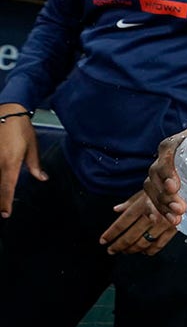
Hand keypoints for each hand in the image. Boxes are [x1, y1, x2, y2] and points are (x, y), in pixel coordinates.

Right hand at [0, 103, 46, 217]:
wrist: (7, 112)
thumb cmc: (21, 129)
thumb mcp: (32, 147)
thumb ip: (35, 165)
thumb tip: (42, 178)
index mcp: (10, 162)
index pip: (7, 187)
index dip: (5, 202)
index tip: (5, 214)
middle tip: (1, 210)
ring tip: (1, 200)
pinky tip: (0, 184)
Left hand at [99, 190, 176, 254]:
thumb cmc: (167, 186)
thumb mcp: (148, 189)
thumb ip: (131, 201)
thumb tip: (116, 209)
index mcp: (143, 204)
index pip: (123, 222)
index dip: (111, 233)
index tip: (103, 240)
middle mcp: (153, 215)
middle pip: (131, 235)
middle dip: (119, 245)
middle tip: (111, 250)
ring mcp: (164, 223)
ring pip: (143, 242)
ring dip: (132, 249)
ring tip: (125, 251)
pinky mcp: (174, 229)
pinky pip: (160, 244)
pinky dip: (150, 250)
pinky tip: (144, 251)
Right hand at [144, 125, 186, 224]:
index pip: (168, 148)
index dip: (166, 167)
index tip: (175, 186)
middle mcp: (176, 152)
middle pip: (157, 171)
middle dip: (163, 193)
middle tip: (180, 209)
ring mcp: (173, 168)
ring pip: (154, 186)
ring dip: (160, 204)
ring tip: (176, 220)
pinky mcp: (175, 183)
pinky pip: (157, 195)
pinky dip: (155, 208)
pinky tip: (158, 220)